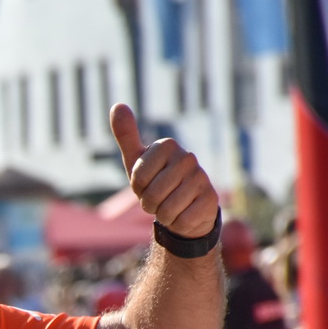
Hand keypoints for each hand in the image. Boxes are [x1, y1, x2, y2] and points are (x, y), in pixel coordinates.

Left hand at [110, 104, 219, 240]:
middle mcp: (188, 157)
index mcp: (168, 145)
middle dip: (149, 203)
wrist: (184, 206)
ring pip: (166, 210)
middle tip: (158, 198)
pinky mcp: (210, 199)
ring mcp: (202, 177)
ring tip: (170, 205)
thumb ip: (126, 135)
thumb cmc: (156, 181)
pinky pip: (181, 220)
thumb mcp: (137, 160)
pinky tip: (184, 214)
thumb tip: (117, 105)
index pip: (138, 177)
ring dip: (163, 214)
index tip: (146, 184)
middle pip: (152, 194)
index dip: (138, 188)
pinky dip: (177, 223)